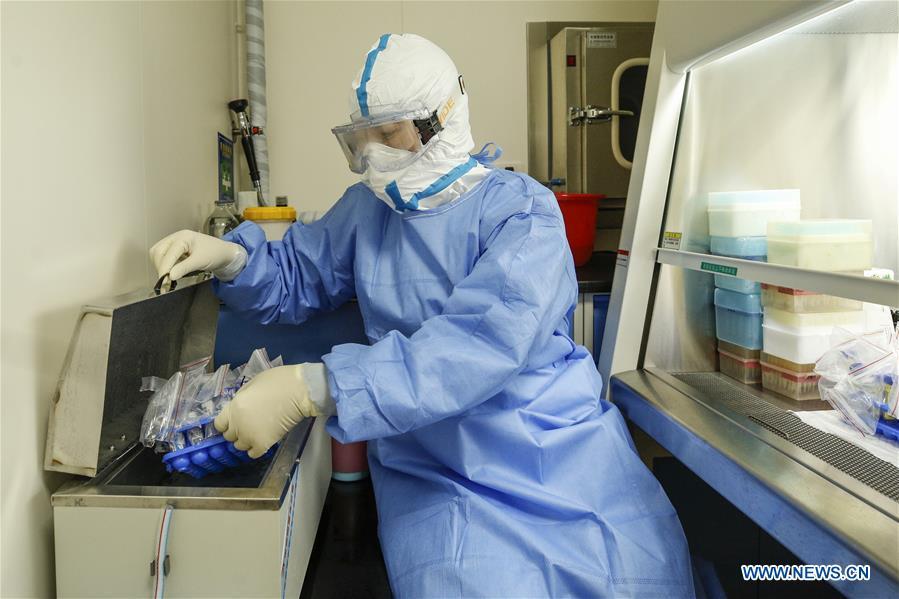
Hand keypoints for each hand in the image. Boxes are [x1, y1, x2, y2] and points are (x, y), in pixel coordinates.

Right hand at [150, 230, 245, 281]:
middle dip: (160, 267)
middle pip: (158, 252)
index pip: (167, 253)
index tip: (164, 282)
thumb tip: (169, 276)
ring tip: (168, 278)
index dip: (164, 268)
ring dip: (161, 267)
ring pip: (158, 254)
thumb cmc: (215, 254)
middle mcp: (176, 238)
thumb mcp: (200, 261)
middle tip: (165, 282)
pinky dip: (165, 266)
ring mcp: (175, 243)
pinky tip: (171, 273)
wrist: (224, 253)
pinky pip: (164, 257)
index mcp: (183, 237)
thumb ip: (184, 268)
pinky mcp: (175, 250)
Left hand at [214, 364, 332, 458]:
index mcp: (234, 407)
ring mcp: (249, 436)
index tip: (234, 421)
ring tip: (258, 432)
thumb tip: (239, 408)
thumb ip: (241, 398)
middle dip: (237, 431)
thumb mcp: (252, 384)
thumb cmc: (278, 382)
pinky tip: (263, 440)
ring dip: (246, 440)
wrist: (298, 392)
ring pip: (239, 446)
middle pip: (229, 436)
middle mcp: (238, 424)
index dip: (226, 423)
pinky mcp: (263, 444)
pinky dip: (256, 449)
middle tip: (249, 424)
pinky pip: (252, 453)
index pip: (219, 424)